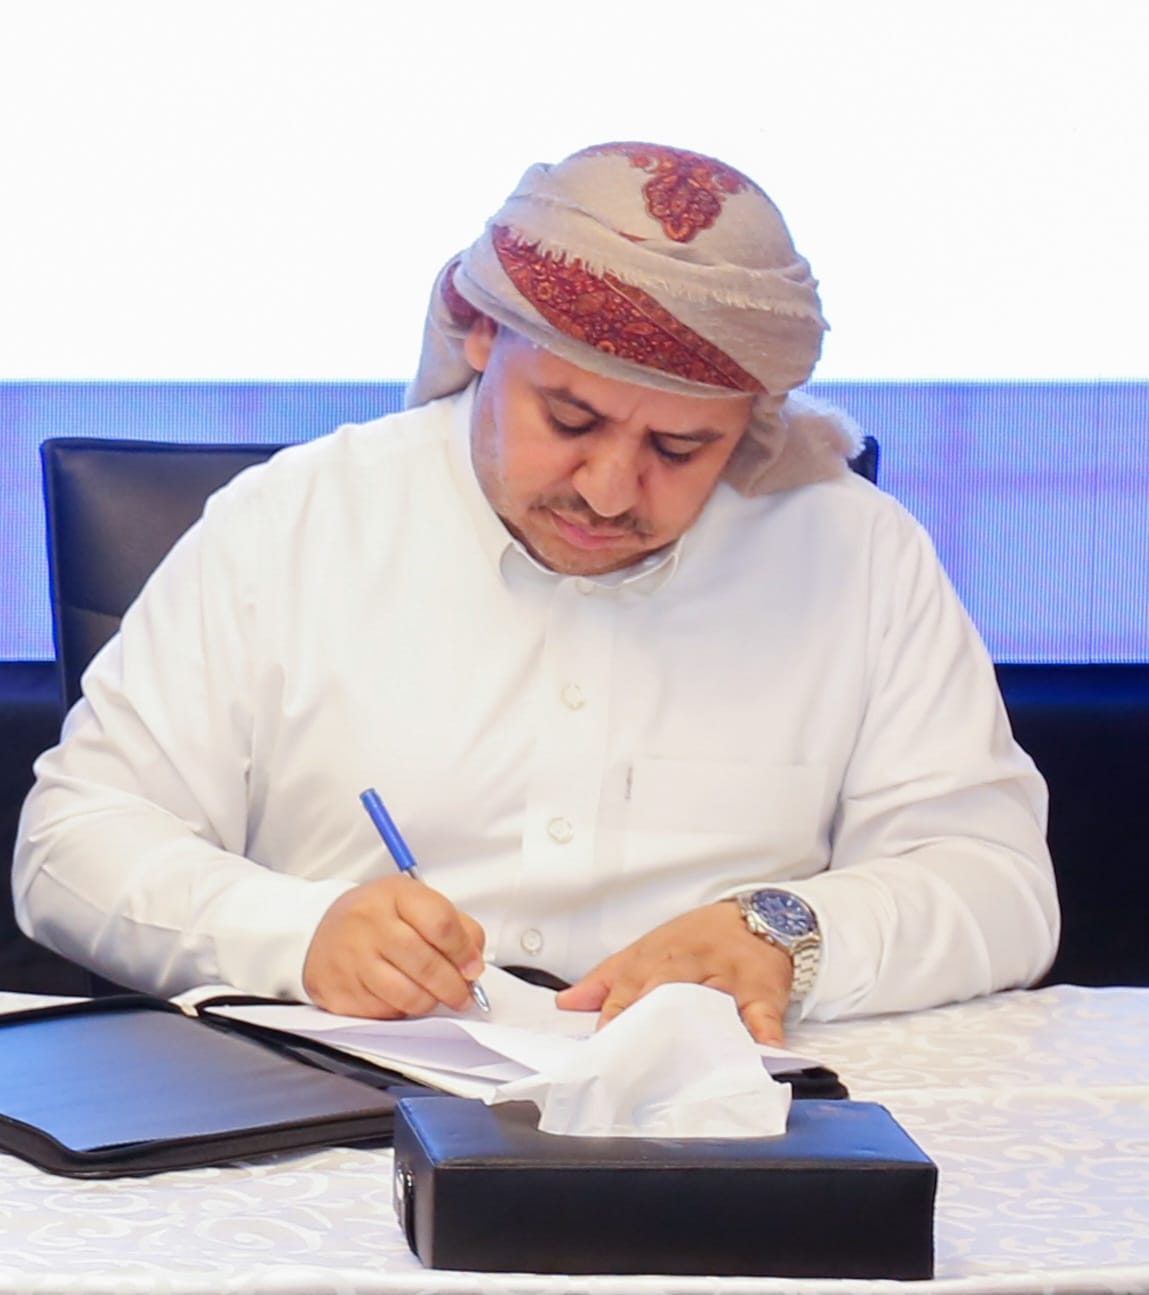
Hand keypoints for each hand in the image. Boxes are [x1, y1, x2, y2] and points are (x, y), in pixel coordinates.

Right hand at [302, 876, 485, 1017]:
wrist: (318, 931)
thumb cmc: (375, 917)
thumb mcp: (413, 902)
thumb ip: (453, 925)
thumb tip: (473, 961)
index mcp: (395, 894)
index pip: (441, 924)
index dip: (464, 951)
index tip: (473, 967)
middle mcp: (370, 923)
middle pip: (426, 964)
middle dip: (454, 987)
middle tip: (464, 995)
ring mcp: (352, 959)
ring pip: (408, 996)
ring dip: (431, 1003)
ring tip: (436, 998)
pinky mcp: (340, 991)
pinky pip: (386, 1012)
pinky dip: (402, 1011)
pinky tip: (404, 997)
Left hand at [555, 901, 792, 1044]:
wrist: (760, 919)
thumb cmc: (700, 940)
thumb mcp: (650, 950)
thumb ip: (609, 978)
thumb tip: (568, 1002)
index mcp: (659, 957)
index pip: (630, 983)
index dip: (613, 1011)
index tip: (600, 1038)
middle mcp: (690, 965)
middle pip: (665, 988)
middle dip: (646, 1017)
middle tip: (632, 1051)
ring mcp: (727, 978)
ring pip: (710, 1000)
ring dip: (698, 1027)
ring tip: (686, 1059)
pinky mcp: (762, 991)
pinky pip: (763, 1013)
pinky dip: (763, 1033)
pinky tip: (760, 1051)